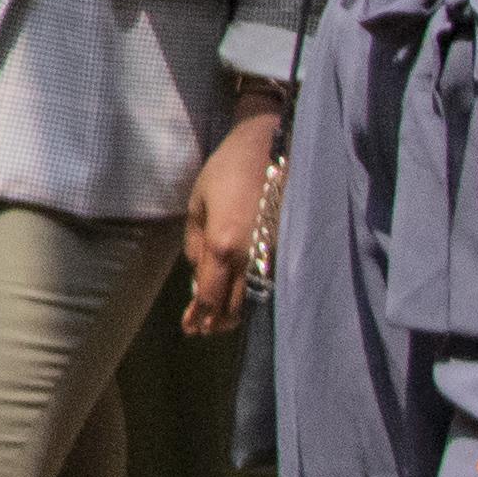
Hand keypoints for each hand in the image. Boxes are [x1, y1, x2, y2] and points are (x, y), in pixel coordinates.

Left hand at [178, 97, 282, 335]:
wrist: (273, 146)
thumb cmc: (228, 168)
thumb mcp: (198, 201)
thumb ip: (194, 240)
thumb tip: (198, 269)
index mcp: (222, 245)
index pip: (208, 294)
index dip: (199, 314)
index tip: (189, 327)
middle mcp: (250, 256)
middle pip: (233, 303)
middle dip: (216, 321)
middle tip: (202, 331)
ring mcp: (273, 253)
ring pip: (254, 296)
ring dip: (235, 312)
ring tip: (220, 322)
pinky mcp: (288, 246)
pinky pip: (268, 280)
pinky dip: (254, 294)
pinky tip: (245, 297)